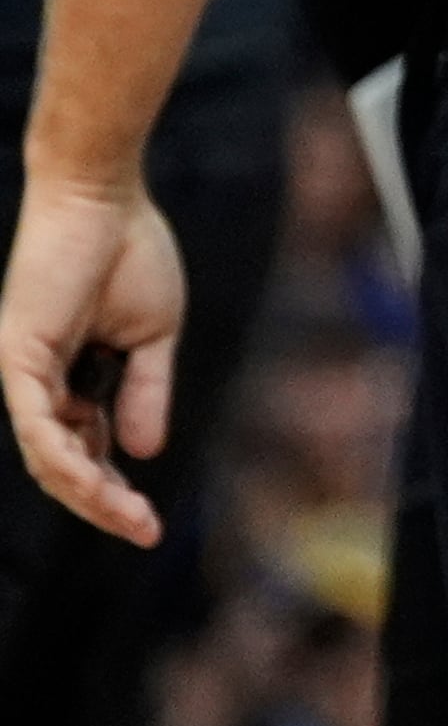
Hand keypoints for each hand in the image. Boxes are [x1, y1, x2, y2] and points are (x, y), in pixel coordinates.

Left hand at [0, 176, 185, 544]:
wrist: (105, 195)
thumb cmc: (130, 248)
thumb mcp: (153, 335)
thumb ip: (146, 392)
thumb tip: (145, 454)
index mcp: (70, 377)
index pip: (85, 451)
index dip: (114, 490)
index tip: (149, 523)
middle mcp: (38, 384)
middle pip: (63, 465)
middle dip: (103, 504)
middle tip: (144, 530)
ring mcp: (23, 375)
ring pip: (48, 456)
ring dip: (88, 492)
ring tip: (130, 516)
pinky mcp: (17, 359)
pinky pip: (36, 425)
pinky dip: (63, 457)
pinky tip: (95, 482)